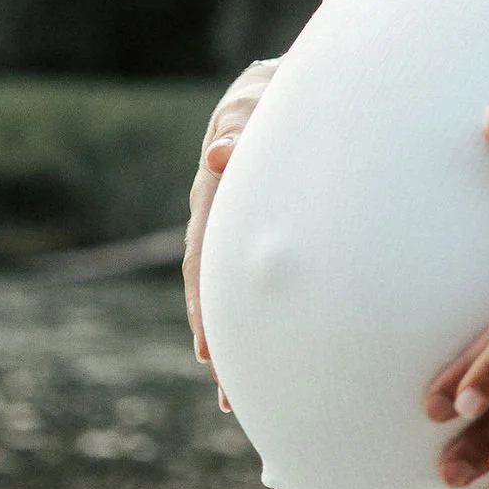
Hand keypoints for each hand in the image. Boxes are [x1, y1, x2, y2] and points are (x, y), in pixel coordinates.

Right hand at [183, 56, 280, 395]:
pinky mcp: (264, 236)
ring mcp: (242, 231)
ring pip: (235, 293)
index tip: (208, 350)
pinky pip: (259, 282)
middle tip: (228, 394)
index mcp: (214, 193)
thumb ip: (242, 124)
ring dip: (238, 342)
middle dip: (221, 342)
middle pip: (213, 290)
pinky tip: (276, 357)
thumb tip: (224, 154)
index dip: (204, 304)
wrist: (285, 90)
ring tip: (240, 398)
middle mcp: (222, 219)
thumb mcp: (256, 102)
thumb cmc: (270, 94)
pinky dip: (262, 319)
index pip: (203, 256)